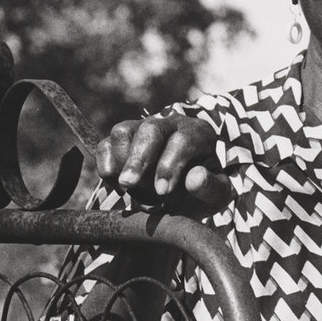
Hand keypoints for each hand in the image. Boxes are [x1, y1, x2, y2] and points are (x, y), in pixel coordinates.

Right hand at [96, 115, 230, 213]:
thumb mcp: (217, 196)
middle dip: (138, 159)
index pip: (182, 140)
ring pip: (123, 132)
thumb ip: (211, 188)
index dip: (169, 165)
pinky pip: (105, 146)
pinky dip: (107, 168)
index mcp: (198, 134)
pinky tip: (121, 188)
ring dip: (122, 164)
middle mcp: (170, 124)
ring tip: (134, 191)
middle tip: (129, 185)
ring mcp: (143, 129)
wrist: (184, 196)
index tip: (162, 192)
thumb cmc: (202, 193)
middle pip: (149, 130)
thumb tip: (195, 178)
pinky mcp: (122, 140)